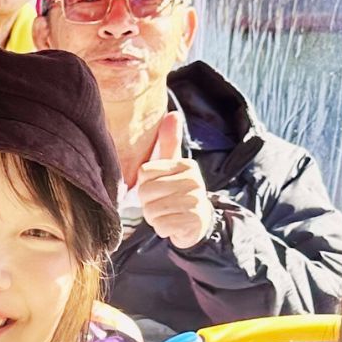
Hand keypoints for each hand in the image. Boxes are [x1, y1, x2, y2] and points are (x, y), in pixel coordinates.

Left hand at [135, 113, 217, 248]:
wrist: (197, 221)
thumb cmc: (177, 190)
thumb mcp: (172, 165)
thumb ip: (169, 142)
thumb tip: (173, 113)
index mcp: (186, 165)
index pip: (145, 172)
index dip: (144, 184)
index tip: (156, 187)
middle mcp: (195, 181)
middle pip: (147, 192)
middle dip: (147, 203)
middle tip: (159, 204)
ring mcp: (196, 201)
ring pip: (153, 210)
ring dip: (153, 217)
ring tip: (165, 214)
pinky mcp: (194, 221)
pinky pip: (162, 225)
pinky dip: (161, 228)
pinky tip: (171, 225)